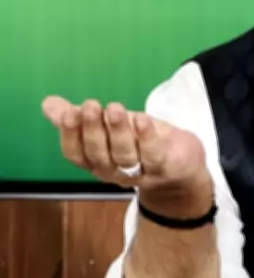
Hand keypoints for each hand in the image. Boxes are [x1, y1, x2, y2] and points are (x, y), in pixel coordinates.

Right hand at [41, 96, 208, 196]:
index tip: (69, 112)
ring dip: (118, 131)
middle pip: (99, 155)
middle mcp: (114, 171)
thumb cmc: (140, 143)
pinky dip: (147, 139)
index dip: (70, 135)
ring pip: (124, 156)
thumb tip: (48, 103)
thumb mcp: (110, 127)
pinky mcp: (165, 168)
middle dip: (93, 130)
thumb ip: (81, 118)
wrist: (182, 166)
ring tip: (115, 108)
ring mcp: (140, 173)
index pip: (75, 154)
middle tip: (92, 105)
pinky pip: (153, 156)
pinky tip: (143, 121)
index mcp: (96, 161)